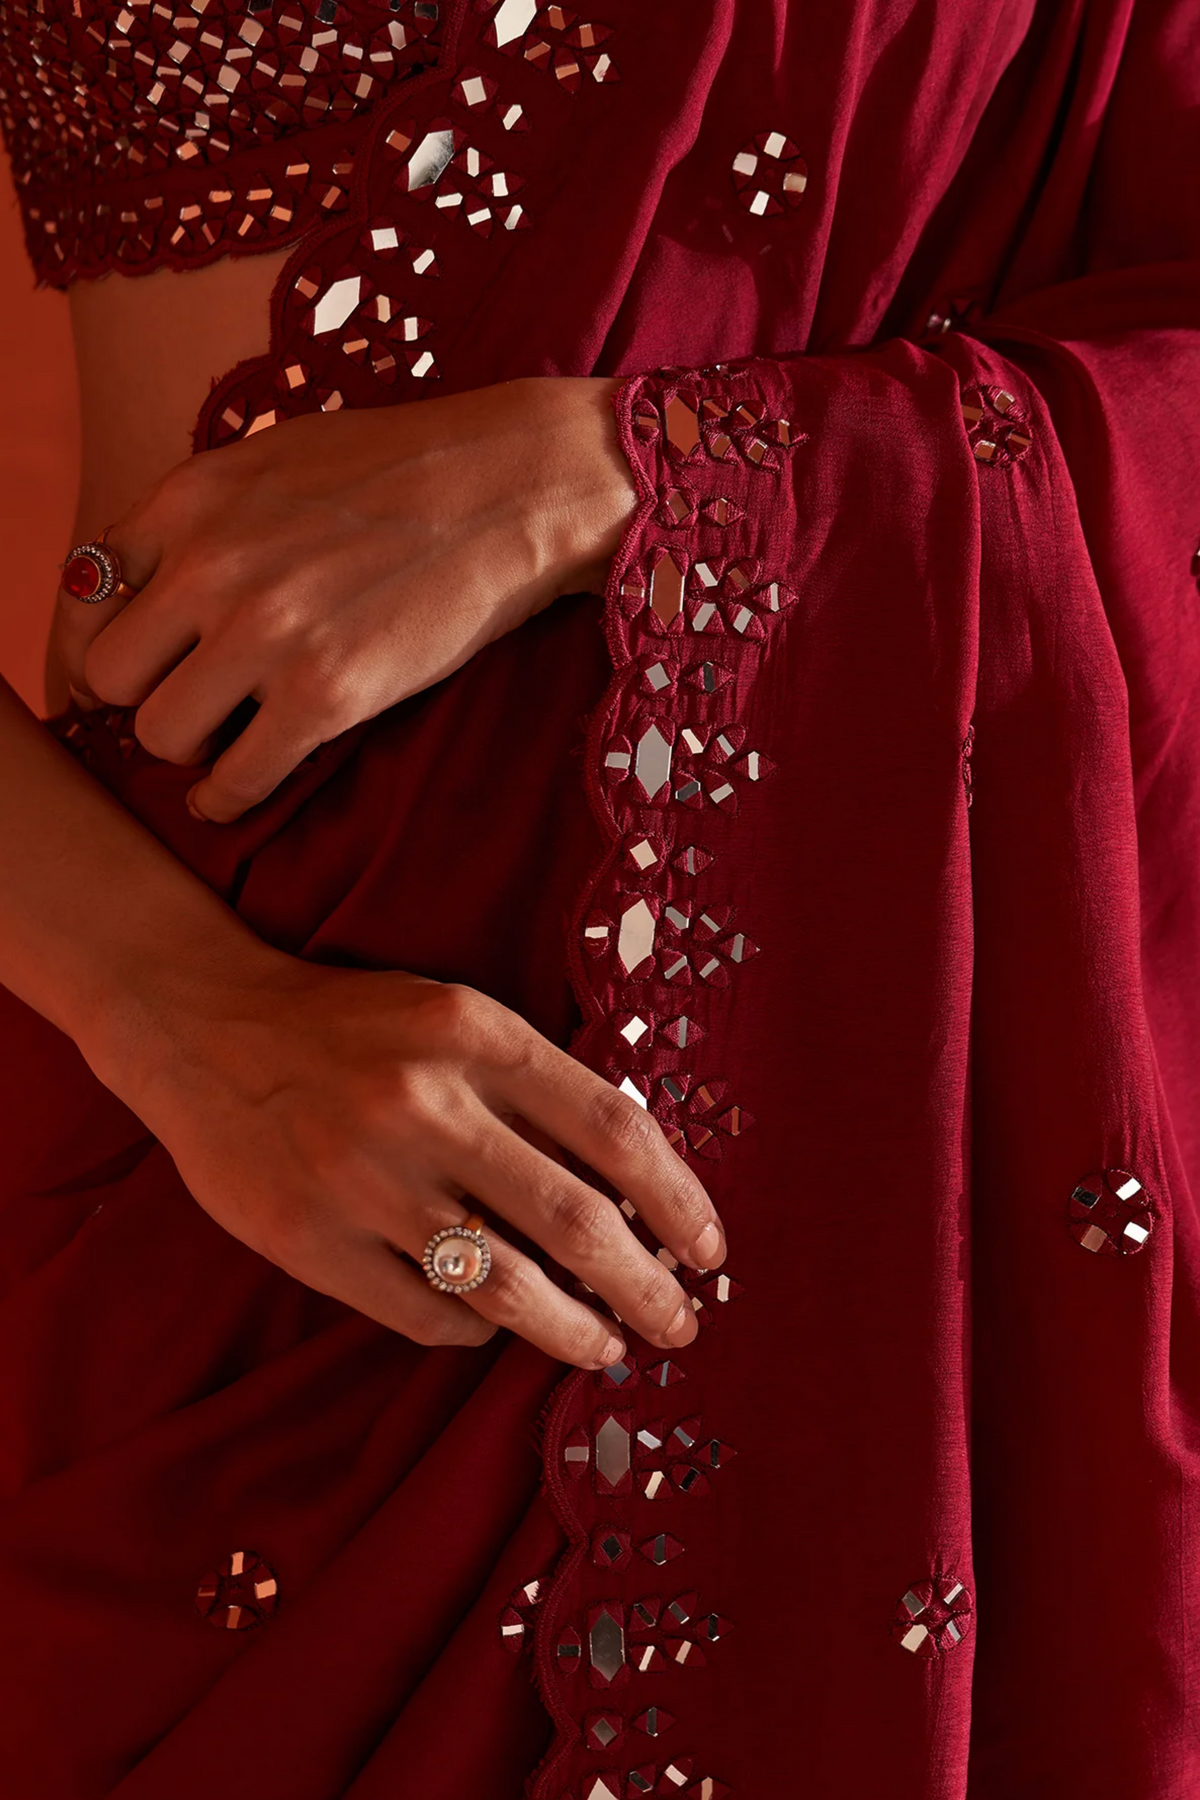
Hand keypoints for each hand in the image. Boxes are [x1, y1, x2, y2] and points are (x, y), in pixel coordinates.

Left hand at [56, 377, 635, 822]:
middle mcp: (211, 565)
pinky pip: (235, 779)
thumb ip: (205, 517)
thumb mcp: (277, 458)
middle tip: (187, 705)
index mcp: (190, 498)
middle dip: (141, 698)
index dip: (95, 643)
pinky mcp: (325, 694)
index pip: (81, 590)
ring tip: (226, 739)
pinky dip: (227, 798)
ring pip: (160, 734)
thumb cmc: (408, 468)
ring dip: (189, 747)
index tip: (123, 671)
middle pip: (110, 675)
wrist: (515, 483)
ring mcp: (266, 633)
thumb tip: (156, 582)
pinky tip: (236, 791)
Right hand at [120, 951, 724, 1368]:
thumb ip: (536, 1089)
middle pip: (574, 1219)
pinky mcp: (312, 1239)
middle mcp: (425, 1105)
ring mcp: (364, 1179)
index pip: (613, 1128)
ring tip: (610, 1347)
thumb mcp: (453, 1019)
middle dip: (648, 1286)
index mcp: (474, 1035)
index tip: (710, 1249)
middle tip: (682, 1323)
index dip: (679, 1199)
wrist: (205, 1028)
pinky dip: (476, 1331)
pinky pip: (425, 1314)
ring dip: (575, 1330)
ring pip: (505, 1286)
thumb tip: (638, 1192)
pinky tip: (496, 1327)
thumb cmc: (354, 1026)